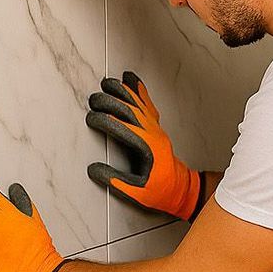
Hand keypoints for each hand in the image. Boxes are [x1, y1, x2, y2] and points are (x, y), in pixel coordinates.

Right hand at [86, 71, 201, 218]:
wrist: (181, 189)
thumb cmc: (161, 191)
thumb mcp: (137, 193)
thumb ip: (116, 181)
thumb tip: (94, 170)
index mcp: (148, 149)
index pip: (124, 129)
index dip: (107, 121)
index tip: (91, 118)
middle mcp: (153, 135)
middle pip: (130, 112)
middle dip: (110, 102)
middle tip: (93, 99)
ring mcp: (156, 129)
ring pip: (138, 104)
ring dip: (122, 91)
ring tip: (107, 82)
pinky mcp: (155, 127)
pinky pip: (146, 103)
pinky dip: (138, 89)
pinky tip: (130, 79)